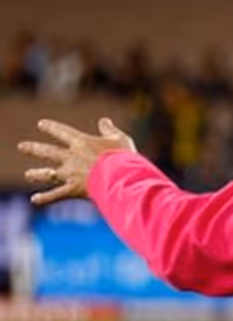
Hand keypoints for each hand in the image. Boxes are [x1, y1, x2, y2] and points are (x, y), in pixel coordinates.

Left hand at [20, 118, 135, 205]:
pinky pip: (56, 194)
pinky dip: (45, 197)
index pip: (62, 132)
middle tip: (22, 147)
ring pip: (48, 173)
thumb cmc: (123, 157)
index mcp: (81, 142)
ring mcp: (69, 174)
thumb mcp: (119, 139)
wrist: (121, 177)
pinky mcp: (73, 189)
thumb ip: (109, 130)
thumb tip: (104, 121)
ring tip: (28, 175)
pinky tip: (35, 199)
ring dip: (37, 174)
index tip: (41, 125)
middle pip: (48, 151)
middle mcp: (71, 157)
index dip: (51, 128)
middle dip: (34, 149)